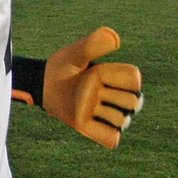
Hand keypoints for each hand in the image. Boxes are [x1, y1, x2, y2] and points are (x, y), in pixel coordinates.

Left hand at [33, 27, 142, 149]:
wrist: (43, 85)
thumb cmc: (61, 66)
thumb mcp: (75, 53)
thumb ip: (94, 44)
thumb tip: (117, 39)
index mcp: (115, 77)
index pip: (135, 80)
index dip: (120, 78)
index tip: (99, 74)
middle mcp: (115, 97)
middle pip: (134, 102)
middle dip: (114, 96)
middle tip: (90, 90)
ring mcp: (106, 114)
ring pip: (123, 120)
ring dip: (104, 113)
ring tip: (86, 105)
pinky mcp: (96, 129)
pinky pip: (111, 138)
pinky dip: (104, 133)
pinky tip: (87, 121)